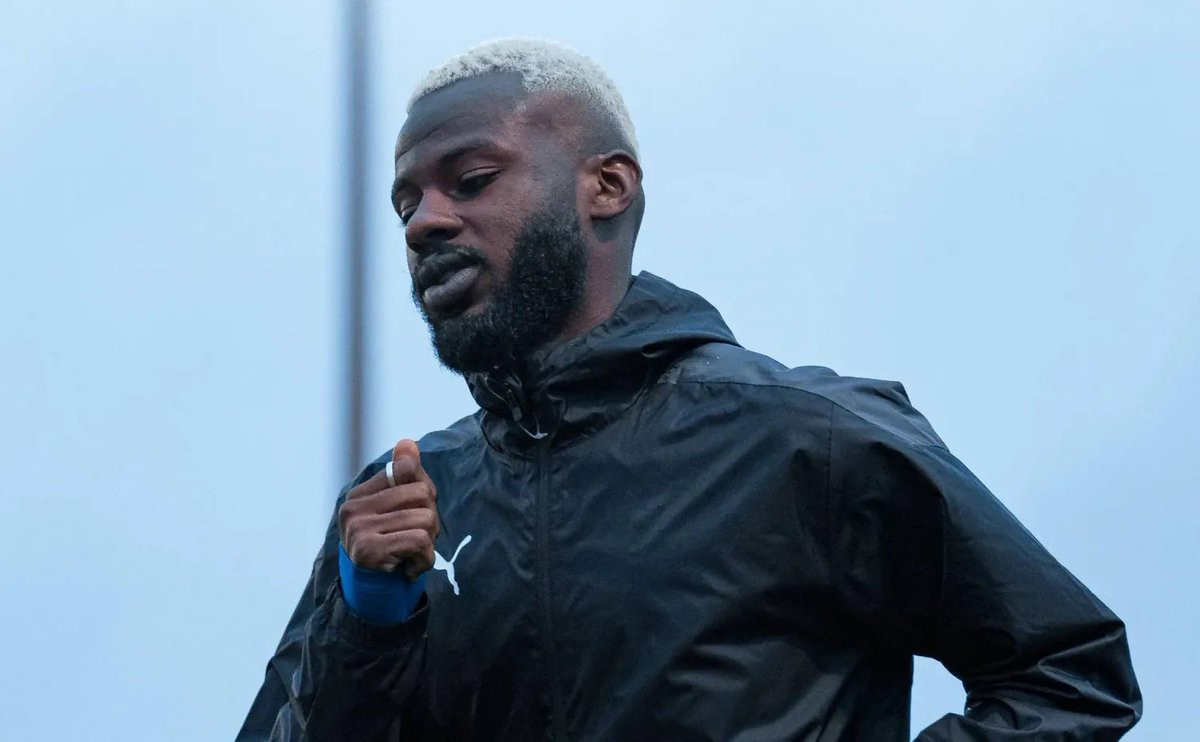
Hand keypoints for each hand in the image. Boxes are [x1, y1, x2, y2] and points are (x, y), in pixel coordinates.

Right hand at [338, 439, 439, 579]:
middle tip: (418, 539)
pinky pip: (419, 542)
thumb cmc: (389, 542)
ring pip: (425, 520)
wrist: (372, 590)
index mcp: (359, 493)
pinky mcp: (368, 551)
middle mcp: (353, 508)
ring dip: (429, 544)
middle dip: (431, 519)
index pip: (408, 472)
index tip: (415, 513)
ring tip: (412, 554)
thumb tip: (407, 443)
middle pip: (422, 494)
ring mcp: (357, 529)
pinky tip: (410, 568)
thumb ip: (404, 474)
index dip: (424, 494)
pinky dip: (425, 559)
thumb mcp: (399, 507)